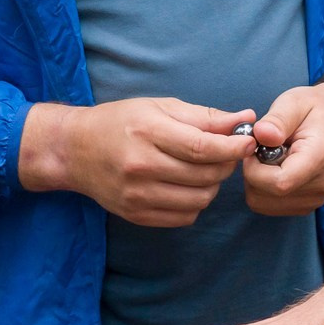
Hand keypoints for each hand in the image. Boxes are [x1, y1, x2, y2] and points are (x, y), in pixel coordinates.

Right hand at [18, 97, 254, 226]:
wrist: (74, 150)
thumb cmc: (120, 122)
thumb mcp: (159, 107)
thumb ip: (204, 116)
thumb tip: (245, 118)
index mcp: (147, 132)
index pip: (203, 147)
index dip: (233, 147)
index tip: (248, 142)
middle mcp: (141, 166)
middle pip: (205, 175)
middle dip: (226, 164)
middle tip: (225, 153)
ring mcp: (137, 195)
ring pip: (199, 200)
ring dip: (212, 185)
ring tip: (204, 170)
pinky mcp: (136, 215)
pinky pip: (184, 217)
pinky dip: (195, 203)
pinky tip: (186, 186)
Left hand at [243, 82, 323, 216]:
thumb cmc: (314, 109)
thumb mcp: (295, 103)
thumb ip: (277, 119)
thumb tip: (261, 134)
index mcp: (320, 157)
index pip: (280, 183)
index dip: (255, 169)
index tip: (252, 149)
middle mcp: (322, 184)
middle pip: (267, 195)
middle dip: (252, 173)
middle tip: (260, 149)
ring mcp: (316, 198)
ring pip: (263, 203)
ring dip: (256, 181)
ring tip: (268, 157)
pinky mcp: (308, 204)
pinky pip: (269, 206)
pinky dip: (262, 189)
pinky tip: (273, 168)